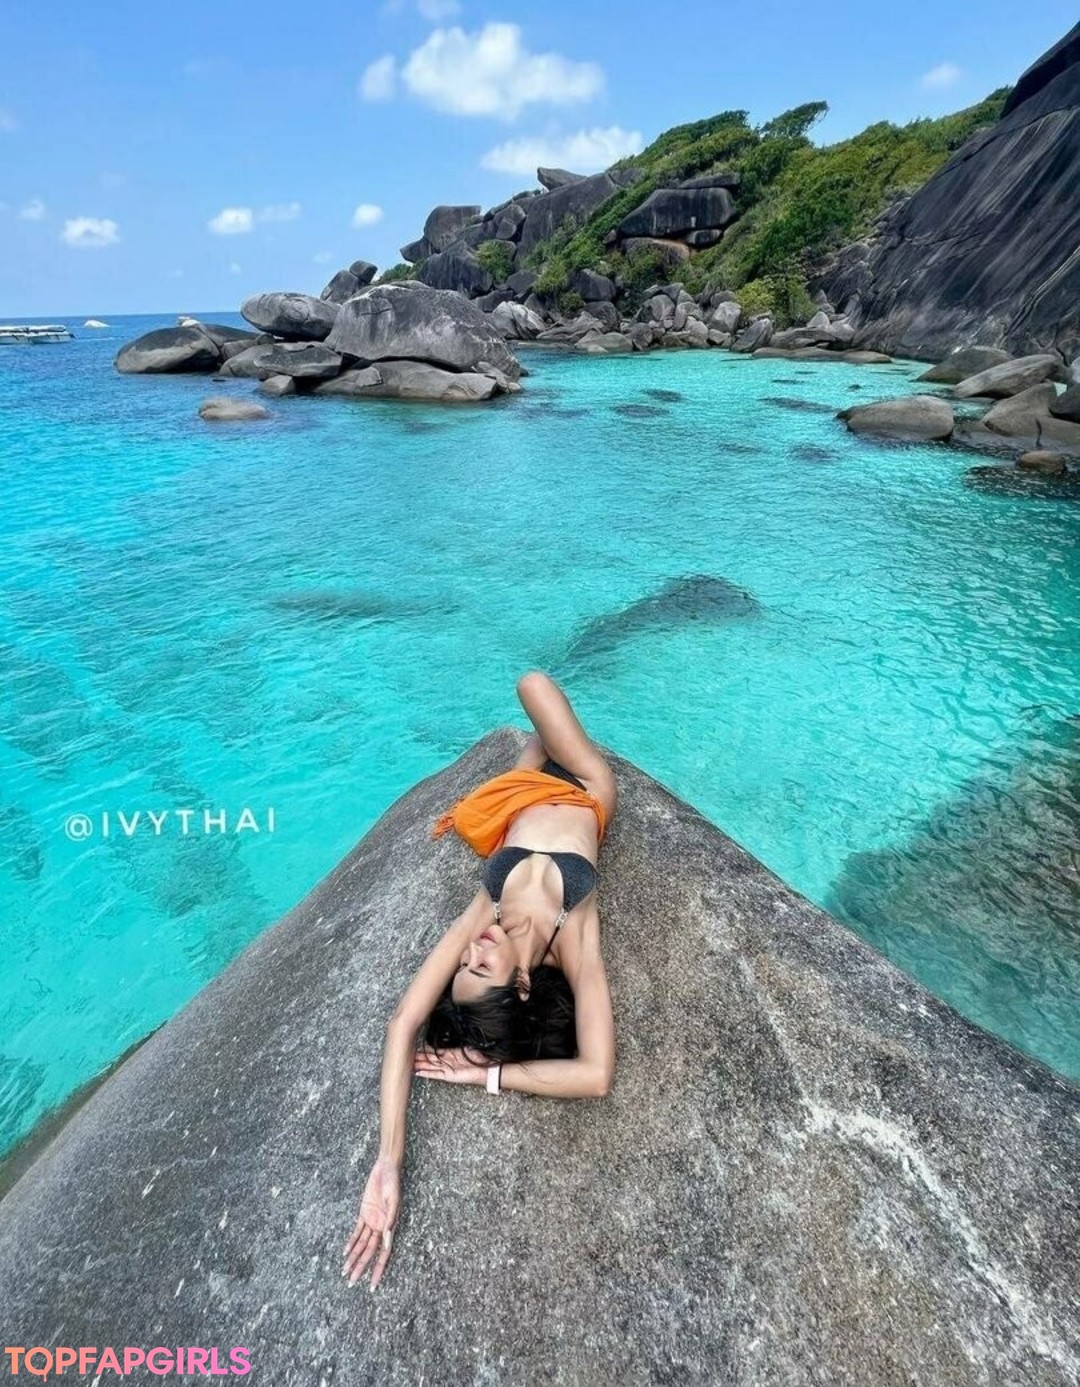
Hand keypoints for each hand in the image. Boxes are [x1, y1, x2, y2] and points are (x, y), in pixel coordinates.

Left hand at [342, 1156, 400, 1290]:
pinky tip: (345, 1253)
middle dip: (360, 1268)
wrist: (385, 1167)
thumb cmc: (393, 1182)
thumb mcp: (393, 1199)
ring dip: (353, 1258)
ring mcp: (372, 1221)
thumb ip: (390, 1219)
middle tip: (351, 1283)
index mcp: (389, 1226)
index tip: (372, 1286)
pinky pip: (356, 1232)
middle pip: (369, 1253)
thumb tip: (387, 1240)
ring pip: (361, 1245)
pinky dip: (351, 1242)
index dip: (377, 1270)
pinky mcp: (364, 1213)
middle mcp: (380, 1227)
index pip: (383, 1254)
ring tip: (345, 1272)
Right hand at [413, 1045, 487, 1085]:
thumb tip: (452, 1033)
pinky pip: (434, 1074)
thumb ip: (457, 1042)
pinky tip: (418, 1073)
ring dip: (419, 1065)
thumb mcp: (468, 1045)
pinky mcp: (448, 1076)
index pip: (433, 1050)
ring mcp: (446, 1068)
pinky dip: (426, 1073)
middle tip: (407, 1055)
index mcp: (450, 1052)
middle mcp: (446, 1060)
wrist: (486, 1068)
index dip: (424, 1049)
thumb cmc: (478, 1057)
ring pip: (429, 1066)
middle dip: (418, 1056)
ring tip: (409, 1064)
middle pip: (429, 1058)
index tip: (415, 1046)